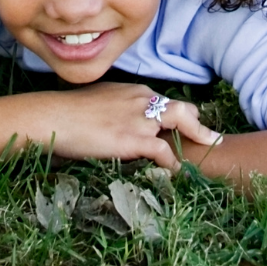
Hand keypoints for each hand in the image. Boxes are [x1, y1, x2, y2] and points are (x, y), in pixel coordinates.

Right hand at [44, 83, 220, 169]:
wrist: (54, 116)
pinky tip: (176, 174)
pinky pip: (164, 152)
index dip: (179, 117)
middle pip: (183, 110)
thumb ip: (118, 106)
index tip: (188, 128)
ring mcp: (140, 120)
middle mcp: (143, 100)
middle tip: (212, 139)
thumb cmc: (69, 110)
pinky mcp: (133, 139)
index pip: (166, 102)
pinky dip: (173, 164)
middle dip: (198, 126)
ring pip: (180, 126)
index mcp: (135, 91)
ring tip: (204, 159)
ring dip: (193, 142)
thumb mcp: (100, 99)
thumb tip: (120, 118)